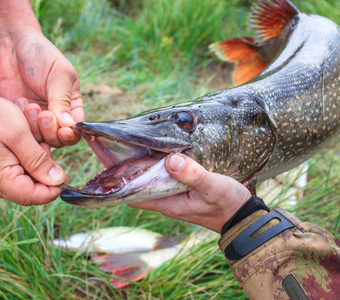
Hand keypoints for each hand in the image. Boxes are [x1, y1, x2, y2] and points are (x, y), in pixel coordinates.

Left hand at [0, 31, 83, 147]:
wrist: (10, 45)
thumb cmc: (40, 55)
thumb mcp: (58, 74)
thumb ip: (63, 100)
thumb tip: (68, 126)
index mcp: (71, 106)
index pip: (76, 130)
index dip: (71, 135)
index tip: (63, 130)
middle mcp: (54, 116)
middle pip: (58, 140)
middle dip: (50, 131)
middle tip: (43, 114)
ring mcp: (34, 119)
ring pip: (39, 139)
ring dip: (34, 126)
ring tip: (29, 105)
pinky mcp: (16, 118)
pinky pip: (21, 132)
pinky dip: (21, 122)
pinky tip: (19, 102)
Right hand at [0, 87, 67, 205]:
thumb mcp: (19, 134)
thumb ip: (39, 161)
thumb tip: (59, 182)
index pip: (33, 197)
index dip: (53, 188)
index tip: (64, 173)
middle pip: (29, 191)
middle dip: (43, 171)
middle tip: (43, 145)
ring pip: (24, 182)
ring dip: (34, 164)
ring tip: (32, 141)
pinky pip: (15, 175)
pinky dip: (25, 162)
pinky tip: (23, 145)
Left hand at [129, 153, 251, 232]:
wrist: (245, 217)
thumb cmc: (228, 205)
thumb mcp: (212, 187)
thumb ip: (192, 175)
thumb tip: (170, 159)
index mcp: (167, 204)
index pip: (133, 196)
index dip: (121, 182)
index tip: (115, 162)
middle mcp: (167, 201)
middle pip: (141, 185)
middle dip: (132, 168)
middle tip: (125, 145)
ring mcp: (176, 195)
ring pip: (154, 179)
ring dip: (148, 164)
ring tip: (140, 142)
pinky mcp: (185, 189)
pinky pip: (168, 176)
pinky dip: (164, 164)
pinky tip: (165, 150)